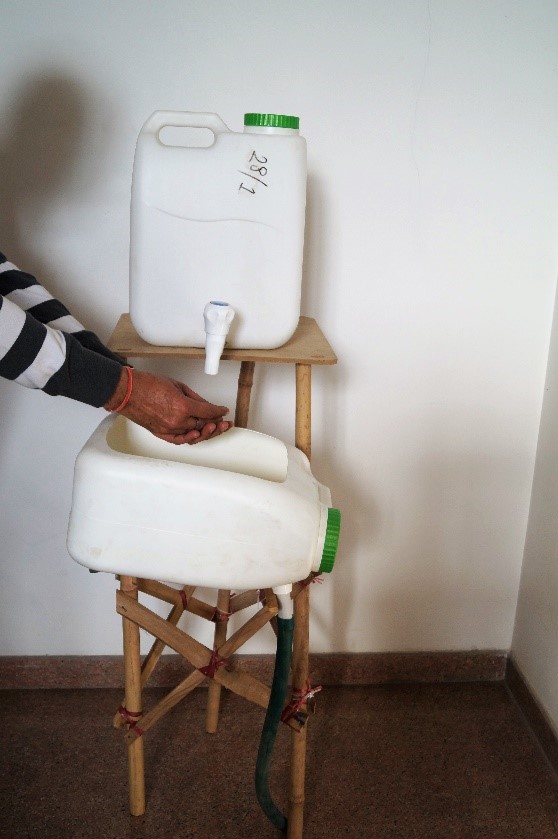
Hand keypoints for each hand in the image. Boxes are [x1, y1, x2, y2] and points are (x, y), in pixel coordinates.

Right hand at [104, 367, 232, 443]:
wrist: (128, 392)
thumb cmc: (148, 385)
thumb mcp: (178, 386)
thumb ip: (195, 398)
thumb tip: (206, 405)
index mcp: (183, 407)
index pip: (208, 412)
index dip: (218, 411)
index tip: (223, 410)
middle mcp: (177, 421)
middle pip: (203, 425)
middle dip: (216, 424)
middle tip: (224, 422)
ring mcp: (169, 429)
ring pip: (193, 435)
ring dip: (206, 432)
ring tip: (214, 428)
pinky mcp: (161, 434)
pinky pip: (180, 440)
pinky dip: (190, 438)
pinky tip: (198, 435)